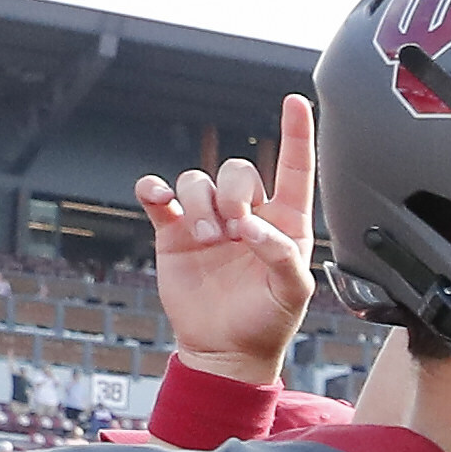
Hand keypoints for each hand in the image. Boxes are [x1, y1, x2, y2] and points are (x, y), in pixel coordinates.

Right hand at [135, 94, 316, 385]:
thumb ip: (283, 257)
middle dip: (235, 191)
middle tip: (235, 229)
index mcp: (285, 223)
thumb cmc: (268, 321)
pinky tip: (157, 198)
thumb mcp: (293, 294)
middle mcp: (246, 215)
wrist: (225, 349)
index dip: (296, 135)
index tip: (296, 102)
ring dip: (200, 203)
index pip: (294, 170)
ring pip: (198, 180)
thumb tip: (253, 228)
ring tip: (208, 239)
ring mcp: (208, 220)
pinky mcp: (173, 231)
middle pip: (239, 171)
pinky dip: (154, 188)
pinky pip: (159, 193)